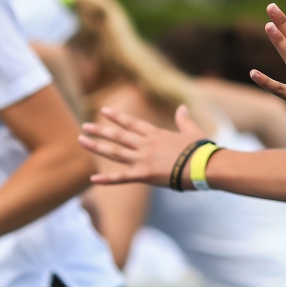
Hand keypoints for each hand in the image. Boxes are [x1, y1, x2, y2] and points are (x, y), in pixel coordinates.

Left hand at [80, 105, 205, 186]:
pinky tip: (92, 179)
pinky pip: (122, 178)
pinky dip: (107, 179)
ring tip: (82, 141)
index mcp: (156, 134)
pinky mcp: (144, 175)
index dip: (117, 117)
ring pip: (115, 152)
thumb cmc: (200, 149)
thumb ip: (183, 120)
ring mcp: (143, 159)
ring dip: (97, 147)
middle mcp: (146, 144)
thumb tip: (182, 107)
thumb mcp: (192, 131)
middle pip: (118, 136)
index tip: (103, 110)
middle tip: (84, 126)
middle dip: (100, 130)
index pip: (132, 123)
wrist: (203, 165)